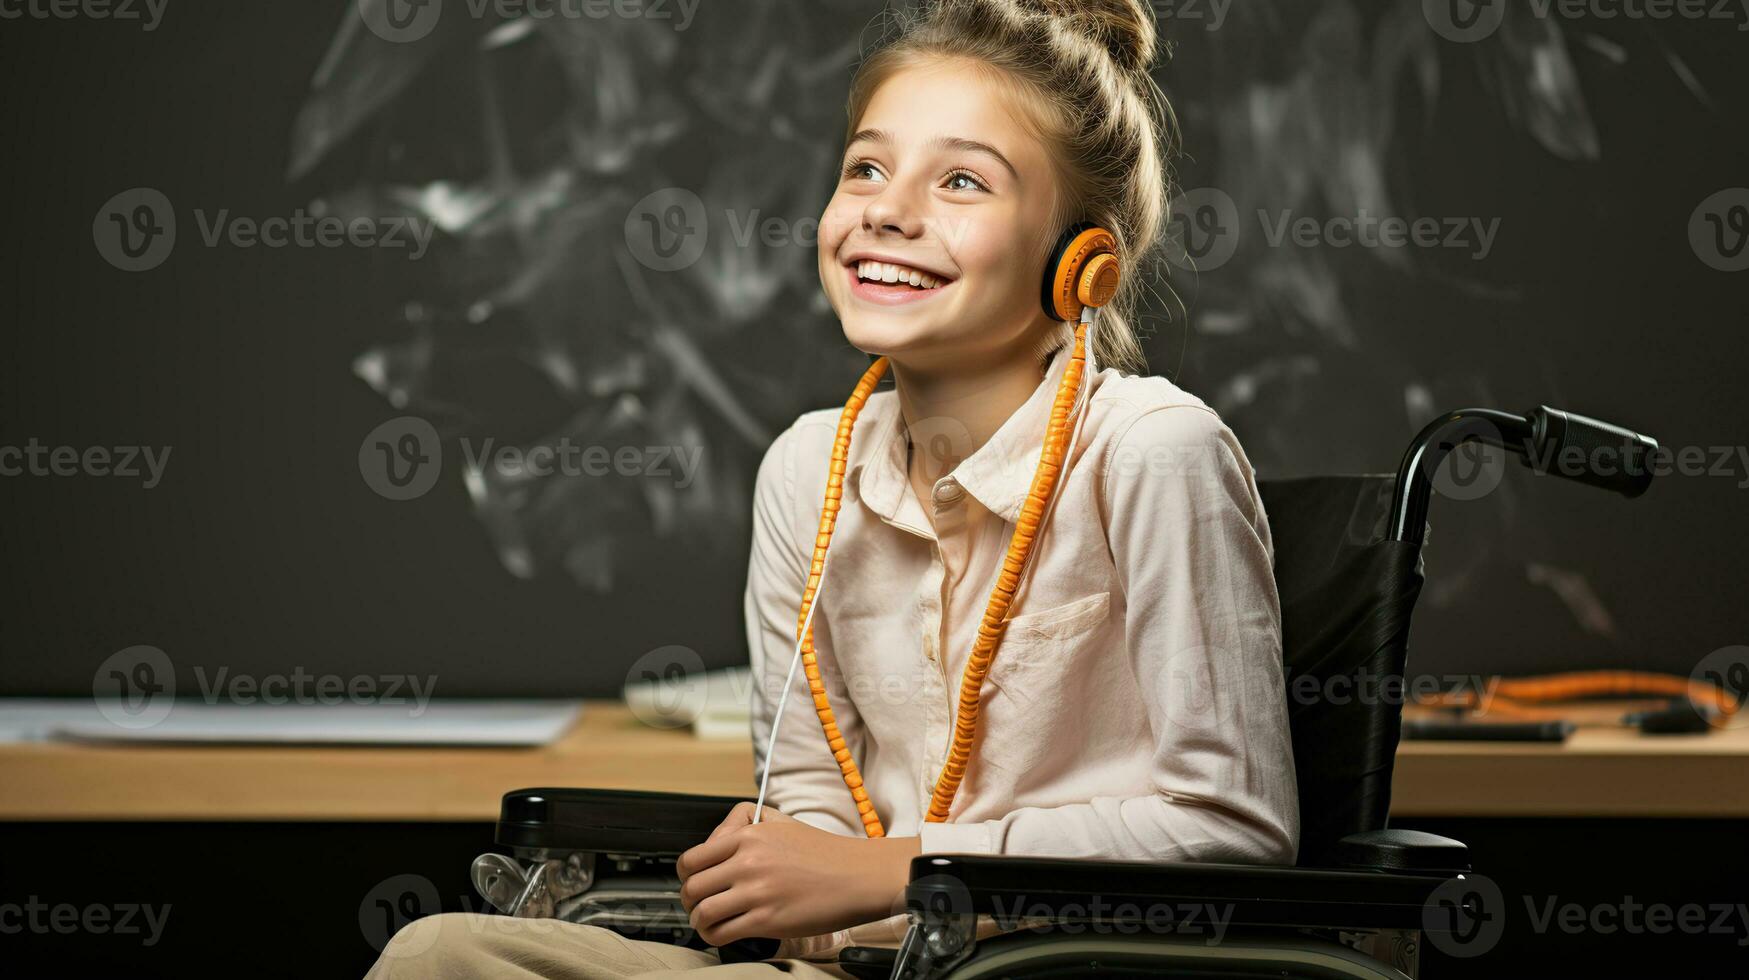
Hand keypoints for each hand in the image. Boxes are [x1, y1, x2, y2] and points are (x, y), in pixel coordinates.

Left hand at [675, 801, 920, 946]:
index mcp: (748, 836)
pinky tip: (721, 934)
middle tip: (697, 905)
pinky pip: (722, 932)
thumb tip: (714, 844)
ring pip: (703, 912)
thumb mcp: (781, 822)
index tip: (692, 882)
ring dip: (699, 921)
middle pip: (692, 887)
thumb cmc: (824, 853)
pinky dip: (714, 936)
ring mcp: (756, 892)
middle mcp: (747, 862)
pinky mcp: (767, 920)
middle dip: (689, 900)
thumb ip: (745, 824)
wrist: (857, 876)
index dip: (685, 875)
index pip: (693, 858)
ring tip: (708, 923)